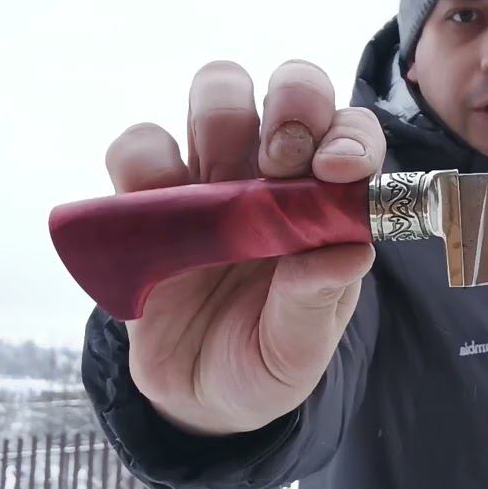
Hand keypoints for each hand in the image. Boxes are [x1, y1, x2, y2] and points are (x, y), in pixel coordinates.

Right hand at [104, 60, 385, 434]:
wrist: (196, 399)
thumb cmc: (266, 360)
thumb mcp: (300, 348)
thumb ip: (318, 299)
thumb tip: (350, 251)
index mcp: (325, 203)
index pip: (351, 135)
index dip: (349, 137)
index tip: (338, 170)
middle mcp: (271, 175)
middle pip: (290, 89)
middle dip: (293, 103)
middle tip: (281, 161)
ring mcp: (209, 178)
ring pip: (216, 94)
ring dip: (219, 114)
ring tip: (216, 188)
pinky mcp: (144, 199)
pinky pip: (137, 148)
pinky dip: (142, 163)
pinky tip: (154, 214)